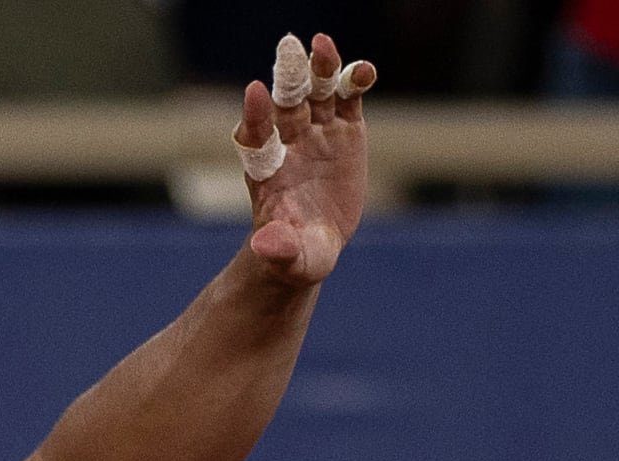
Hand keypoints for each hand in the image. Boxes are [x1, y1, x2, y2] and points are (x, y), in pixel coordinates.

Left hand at [235, 33, 375, 287]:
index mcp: (266, 173)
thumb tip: (266, 246)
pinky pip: (348, 99)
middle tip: (289, 47)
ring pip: (316, 94)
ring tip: (323, 45)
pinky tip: (363, 70)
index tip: (254, 92)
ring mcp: (316, 133)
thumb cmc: (294, 253)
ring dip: (320, 69)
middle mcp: (288, 144)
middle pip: (286, 105)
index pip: (256, 137)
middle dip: (288, 78)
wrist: (310, 242)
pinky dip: (354, 81)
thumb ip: (279, 248)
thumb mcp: (290, 258)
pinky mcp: (344, 130)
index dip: (256, 116)